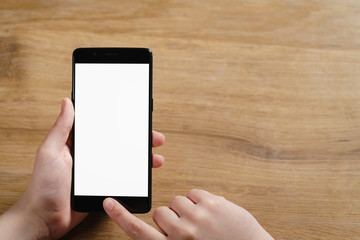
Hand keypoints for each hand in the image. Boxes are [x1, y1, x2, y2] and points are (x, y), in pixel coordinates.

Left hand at [0, 98, 164, 239]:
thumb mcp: (49, 152)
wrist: (46, 219)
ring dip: (141, 157)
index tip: (136, 117)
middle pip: (119, 142)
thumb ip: (61, 128)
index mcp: (77, 144)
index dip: (121, 121)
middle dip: (138, 139)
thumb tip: (66, 103)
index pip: (103, 127)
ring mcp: (98, 172)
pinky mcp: (103, 186)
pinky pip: (122, 177)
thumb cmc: (42, 187)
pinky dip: (135, 174)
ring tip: (155, 157)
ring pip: (124, 159)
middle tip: (153, 137)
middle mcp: (90, 156)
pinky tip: (144, 173)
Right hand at [104, 189, 272, 239]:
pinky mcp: (212, 203)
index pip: (139, 232)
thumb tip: (166, 222)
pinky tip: (212, 213)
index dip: (121, 217)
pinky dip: (200, 200)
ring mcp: (198, 217)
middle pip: (161, 212)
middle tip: (188, 228)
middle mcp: (182, 234)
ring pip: (178, 200)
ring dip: (187, 208)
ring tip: (203, 221)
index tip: (109, 203)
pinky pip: (194, 193)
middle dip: (172, 218)